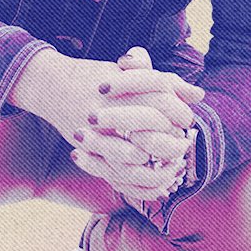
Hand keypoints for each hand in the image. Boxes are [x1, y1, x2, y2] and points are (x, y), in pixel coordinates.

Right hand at [10, 46, 202, 200]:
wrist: (50, 85)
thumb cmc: (97, 78)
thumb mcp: (130, 73)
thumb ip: (166, 82)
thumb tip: (200, 95)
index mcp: (124, 85)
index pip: (164, 101)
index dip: (181, 114)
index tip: (186, 122)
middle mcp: (111, 107)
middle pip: (153, 126)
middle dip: (172, 139)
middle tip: (181, 145)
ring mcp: (96, 129)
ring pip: (134, 154)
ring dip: (156, 161)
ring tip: (169, 164)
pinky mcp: (85, 147)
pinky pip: (114, 170)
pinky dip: (135, 177)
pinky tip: (149, 175)